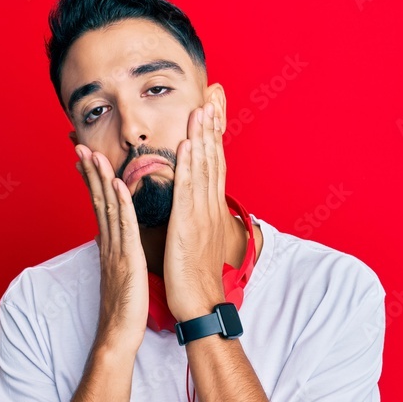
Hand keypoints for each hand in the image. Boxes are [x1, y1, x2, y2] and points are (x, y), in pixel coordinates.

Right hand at [75, 144, 147, 355]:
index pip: (98, 207)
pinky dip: (121, 204)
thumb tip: (110, 240)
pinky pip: (124, 228)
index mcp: (108, 246)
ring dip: (101, 179)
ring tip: (94, 155)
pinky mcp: (127, 260)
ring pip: (107, 208)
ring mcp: (115, 251)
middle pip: (97, 201)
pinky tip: (117, 185)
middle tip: (79, 147)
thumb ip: (114, 254)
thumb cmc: (123, 310)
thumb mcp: (118, 275)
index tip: (85, 160)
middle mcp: (108, 244)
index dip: (91, 182)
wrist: (118, 336)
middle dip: (89, 173)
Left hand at [163, 102, 227, 322]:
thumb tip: (196, 206)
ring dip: (203, 137)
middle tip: (211, 99)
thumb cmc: (195, 276)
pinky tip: (190, 145)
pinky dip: (190, 166)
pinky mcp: (188, 225)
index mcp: (210, 210)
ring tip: (202, 110)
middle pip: (213, 161)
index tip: (212, 113)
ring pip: (204, 169)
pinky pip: (189, 191)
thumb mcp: (198, 240)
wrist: (199, 302)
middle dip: (212, 129)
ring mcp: (201, 215)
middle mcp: (209, 207)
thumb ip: (198, 218)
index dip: (213, 139)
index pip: (213, 166)